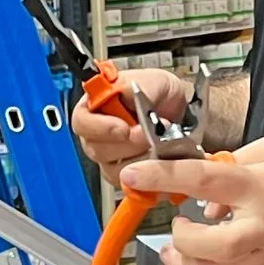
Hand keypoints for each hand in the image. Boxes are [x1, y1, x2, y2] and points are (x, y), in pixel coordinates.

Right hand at [69, 64, 193, 171]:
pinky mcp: (125, 176)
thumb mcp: (153, 81)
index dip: (100, 128)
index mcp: (95, 107)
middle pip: (96, 149)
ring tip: (159, 145)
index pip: (82, 121)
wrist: (181, 113)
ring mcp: (109, 158)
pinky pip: (129, 183)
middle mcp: (97, 134)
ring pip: (113, 169)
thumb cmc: (160, 94)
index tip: (123, 128)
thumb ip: (136, 86)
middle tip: (149, 134)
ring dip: (140, 159)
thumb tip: (122, 94)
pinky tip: (160, 160)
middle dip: (127, 144)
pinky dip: (147, 174)